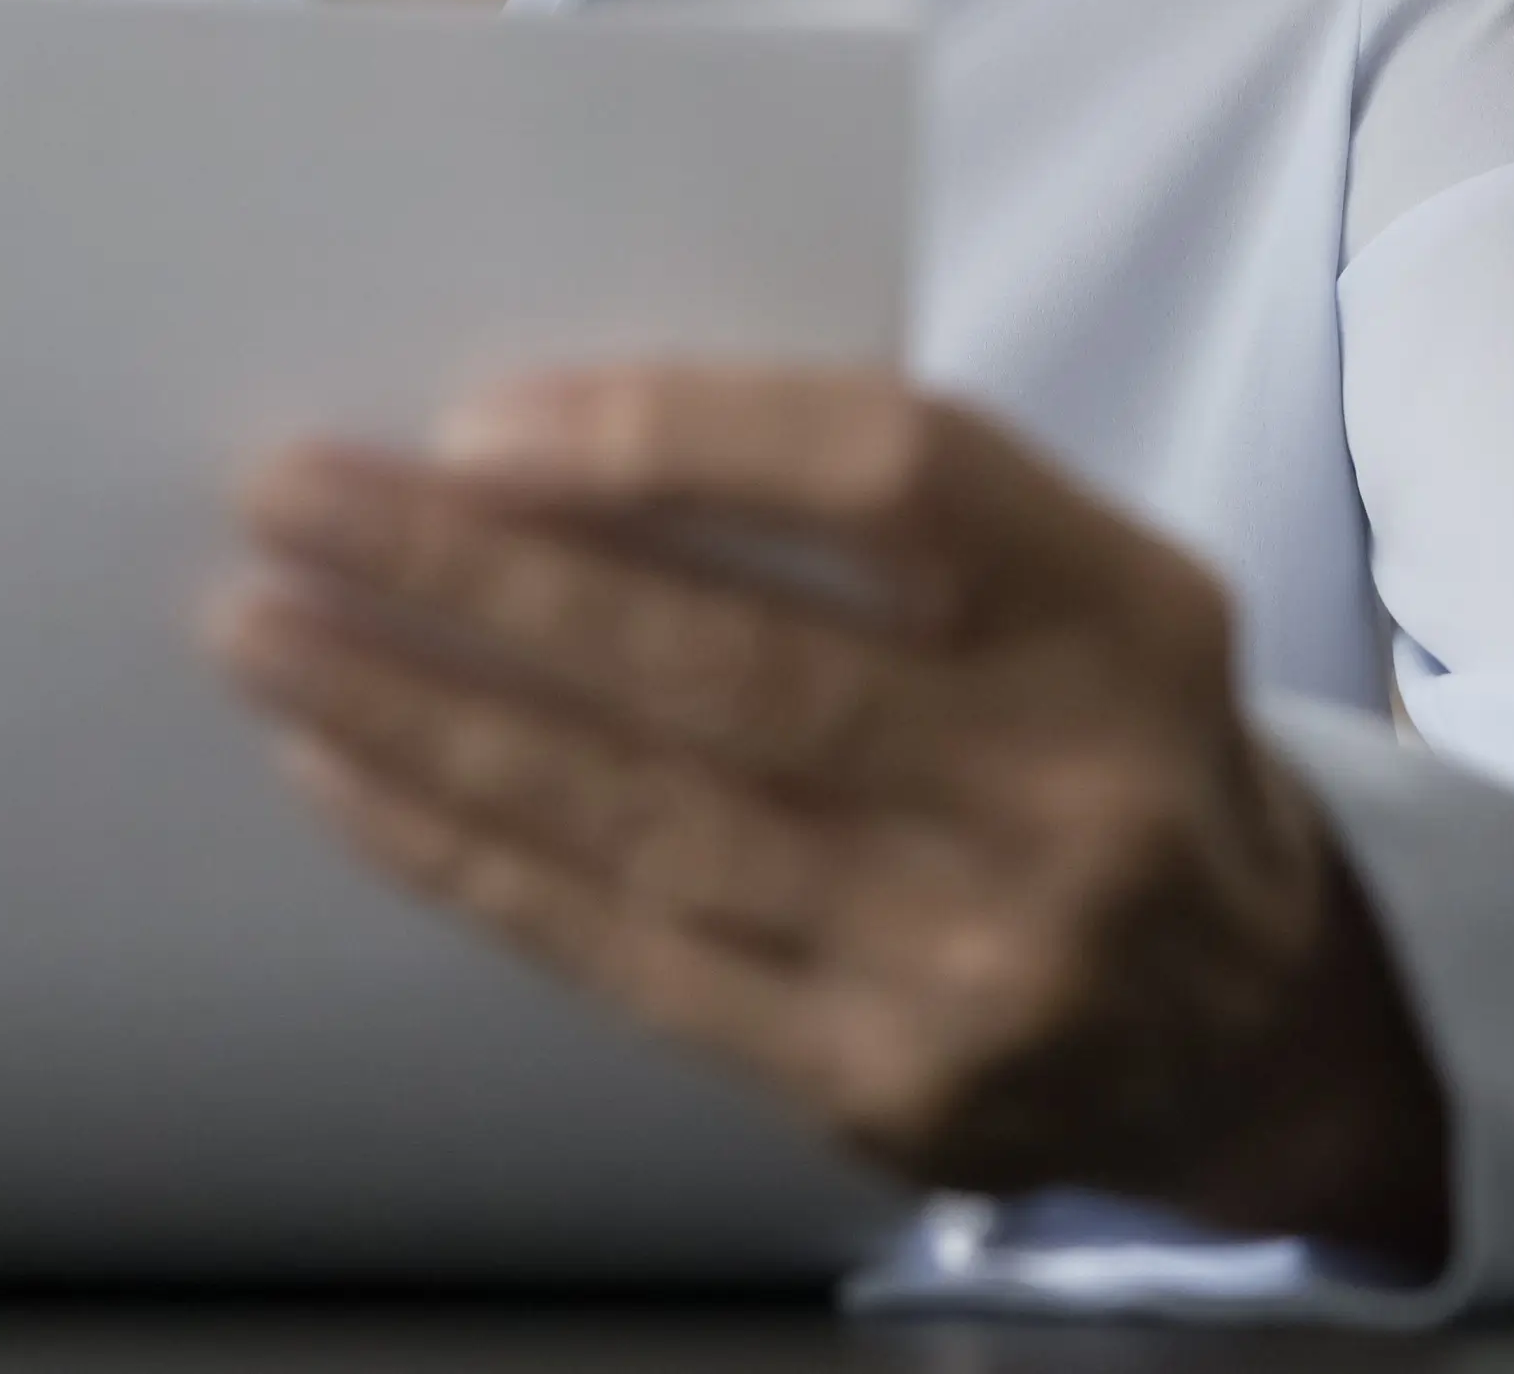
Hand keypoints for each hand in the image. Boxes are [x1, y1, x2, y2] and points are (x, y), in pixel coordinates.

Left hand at [204, 364, 1450, 1262]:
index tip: (481, 422)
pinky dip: (468, 858)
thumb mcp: (1071, 575)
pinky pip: (630, 956)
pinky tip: (349, 777)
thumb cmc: (1094, 729)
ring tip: (267, 627)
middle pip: (732, 658)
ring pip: (648, 817)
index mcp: (1126, 609)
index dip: (676, 439)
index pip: (894, 474)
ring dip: (427, 716)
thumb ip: (866, 497)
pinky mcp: (883, 1090)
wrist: (1246, 1016)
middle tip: (294, 495)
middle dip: (481, 573)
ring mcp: (977, 959)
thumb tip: (545, 433)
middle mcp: (1070, 787)